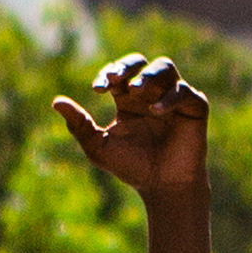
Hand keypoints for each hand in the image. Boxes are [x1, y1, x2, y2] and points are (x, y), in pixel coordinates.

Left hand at [52, 54, 208, 193]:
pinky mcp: (195, 108)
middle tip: (116, 79)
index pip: (118, 74)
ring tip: (137, 90)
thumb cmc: (132, 168)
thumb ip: (80, 125)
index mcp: (128, 99)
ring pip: (165, 68)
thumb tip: (56, 102)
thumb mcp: (99, 147)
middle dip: (127, 66)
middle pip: (141, 63)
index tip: (98, 88)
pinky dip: (170, 98)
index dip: (108, 75)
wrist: (162, 188)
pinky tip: (156, 112)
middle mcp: (151, 94)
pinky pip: (184, 92)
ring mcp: (174, 99)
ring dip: (149, 75)